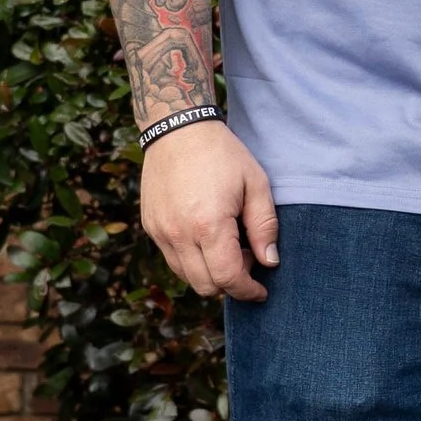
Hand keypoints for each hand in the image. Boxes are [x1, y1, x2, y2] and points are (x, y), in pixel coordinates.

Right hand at [139, 119, 280, 302]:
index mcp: (208, 225)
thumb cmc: (222, 154)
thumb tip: (270, 262)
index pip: (228, 278)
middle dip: (230, 282)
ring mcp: (160, 232)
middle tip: (246, 256)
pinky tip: (206, 236)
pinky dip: (192, 260)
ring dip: (210, 273)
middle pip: (206, 286)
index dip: (248, 291)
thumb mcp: (256, 184)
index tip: (261, 291)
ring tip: (226, 243)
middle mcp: (178, 234)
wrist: (177, 129)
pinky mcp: (150, 226)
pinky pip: (172, 259)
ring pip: (186, 277)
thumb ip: (264, 227)